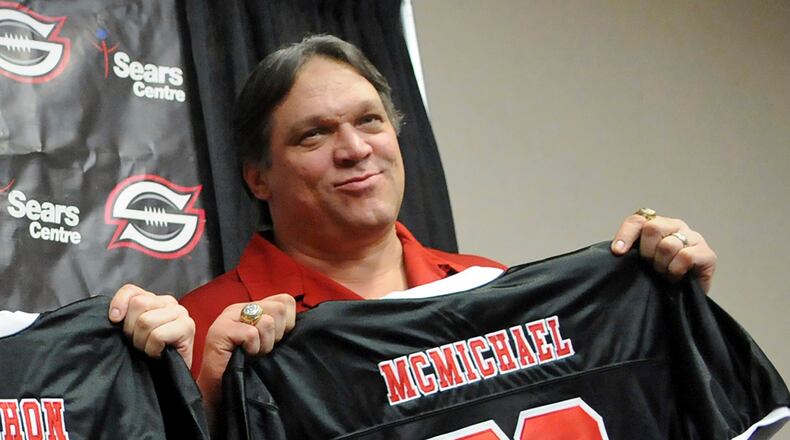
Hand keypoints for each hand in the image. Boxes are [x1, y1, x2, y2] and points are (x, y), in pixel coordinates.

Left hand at [108, 284, 194, 367]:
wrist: (167, 378)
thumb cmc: (148, 355)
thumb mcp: (131, 331)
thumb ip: (124, 316)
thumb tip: (114, 315)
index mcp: (154, 300)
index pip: (131, 290)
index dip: (118, 304)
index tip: (114, 321)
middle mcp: (169, 302)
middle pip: (138, 303)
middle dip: (131, 329)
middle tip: (138, 343)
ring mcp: (181, 313)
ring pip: (146, 321)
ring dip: (142, 342)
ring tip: (148, 349)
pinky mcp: (188, 327)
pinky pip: (157, 335)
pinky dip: (152, 349)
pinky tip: (158, 354)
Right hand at [196, 294, 295, 426]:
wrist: (219, 390)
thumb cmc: (246, 368)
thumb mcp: (268, 343)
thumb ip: (279, 327)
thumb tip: (299, 322)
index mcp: (253, 308)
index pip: (285, 301)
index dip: (288, 323)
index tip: (276, 341)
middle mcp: (240, 308)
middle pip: (280, 308)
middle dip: (277, 335)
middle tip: (263, 349)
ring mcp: (229, 317)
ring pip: (267, 321)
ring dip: (265, 344)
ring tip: (253, 354)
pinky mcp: (220, 330)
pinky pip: (252, 334)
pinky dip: (252, 349)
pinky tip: (244, 356)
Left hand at [610, 212, 716, 292]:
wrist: (684, 299)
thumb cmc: (660, 277)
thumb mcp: (641, 262)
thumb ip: (631, 251)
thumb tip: (616, 250)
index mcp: (658, 225)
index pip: (637, 220)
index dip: (625, 234)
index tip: (618, 252)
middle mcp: (676, 226)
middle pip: (652, 228)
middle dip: (646, 252)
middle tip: (650, 266)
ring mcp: (694, 238)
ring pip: (668, 244)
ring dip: (662, 265)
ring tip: (664, 274)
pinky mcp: (707, 254)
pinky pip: (685, 257)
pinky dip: (676, 270)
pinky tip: (676, 277)